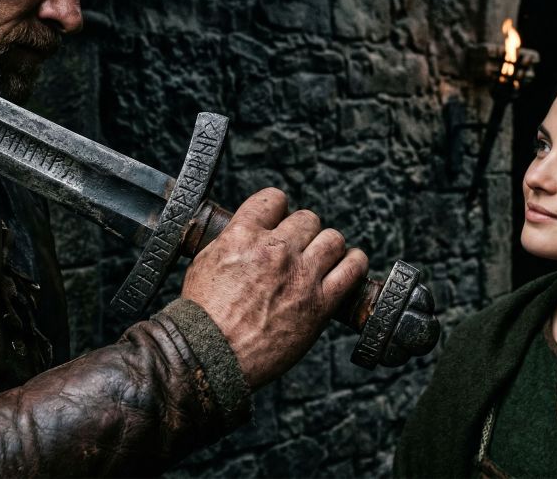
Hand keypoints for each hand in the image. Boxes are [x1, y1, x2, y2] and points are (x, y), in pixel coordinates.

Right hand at [181, 187, 367, 388]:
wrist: (210, 356)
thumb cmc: (202, 316)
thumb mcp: (205, 263)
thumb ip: (231, 241)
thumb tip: (246, 231)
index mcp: (244, 236)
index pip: (274, 199)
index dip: (278, 209)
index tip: (279, 221)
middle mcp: (276, 250)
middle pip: (307, 219)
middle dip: (302, 232)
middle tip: (297, 249)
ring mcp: (301, 276)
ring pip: (333, 238)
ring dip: (328, 246)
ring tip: (323, 258)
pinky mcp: (320, 304)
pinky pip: (352, 269)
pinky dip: (354, 263)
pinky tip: (349, 265)